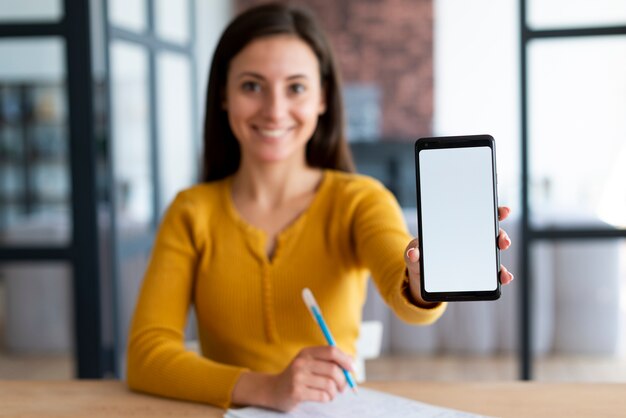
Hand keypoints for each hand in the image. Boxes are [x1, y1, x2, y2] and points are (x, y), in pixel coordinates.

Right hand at [231, 346, 353, 411]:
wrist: (273, 390)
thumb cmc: (298, 377)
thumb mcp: (310, 363)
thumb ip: (329, 361)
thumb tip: (352, 362)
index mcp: (307, 352)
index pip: (331, 351)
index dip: (345, 359)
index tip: (353, 369)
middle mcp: (302, 362)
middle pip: (333, 369)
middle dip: (343, 380)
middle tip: (343, 387)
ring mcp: (298, 377)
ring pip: (329, 384)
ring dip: (335, 392)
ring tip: (331, 394)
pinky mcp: (297, 392)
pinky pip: (322, 396)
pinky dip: (327, 398)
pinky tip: (322, 397)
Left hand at [403, 206, 514, 303]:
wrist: (422, 279)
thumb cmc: (420, 259)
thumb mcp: (414, 255)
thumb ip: (413, 254)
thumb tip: (413, 253)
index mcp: (457, 228)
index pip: (477, 215)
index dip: (492, 210)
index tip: (502, 211)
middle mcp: (471, 239)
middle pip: (491, 233)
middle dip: (501, 235)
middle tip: (502, 241)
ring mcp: (476, 255)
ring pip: (495, 253)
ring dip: (502, 260)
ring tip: (503, 267)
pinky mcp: (478, 271)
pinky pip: (493, 272)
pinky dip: (501, 274)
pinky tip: (504, 278)